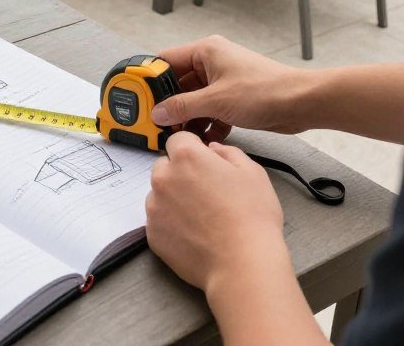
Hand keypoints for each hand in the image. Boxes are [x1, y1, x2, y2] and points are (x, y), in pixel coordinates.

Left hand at [145, 132, 285, 292]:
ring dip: (174, 197)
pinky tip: (194, 233)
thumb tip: (212, 148)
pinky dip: (171, 222)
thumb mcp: (252, 172)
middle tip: (205, 192)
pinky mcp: (152, 233)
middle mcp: (164, 177)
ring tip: (201, 217)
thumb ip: (228, 152)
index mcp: (187, 157)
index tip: (205, 162)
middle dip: (181, 172)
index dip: (193, 148)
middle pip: (165, 165)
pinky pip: (158, 219)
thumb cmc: (251, 217)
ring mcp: (154, 206)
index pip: (179, 139)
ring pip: (160, 193)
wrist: (242, 264)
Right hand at [153, 36, 311, 141]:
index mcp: (206, 52)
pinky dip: (206, 124)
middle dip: (169, 104)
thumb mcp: (216, 100)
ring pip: (195, 100)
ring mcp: (224, 81)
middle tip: (154, 122)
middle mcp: (213, 63)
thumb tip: (159, 114)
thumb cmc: (265, 91)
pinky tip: (205, 139)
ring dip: (188, 118)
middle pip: (178, 83)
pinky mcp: (234, 98)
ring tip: (178, 135)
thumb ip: (183, 107)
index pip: (165, 61)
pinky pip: (210, 110)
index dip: (149, 78)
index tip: (136, 96)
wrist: (302, 103)